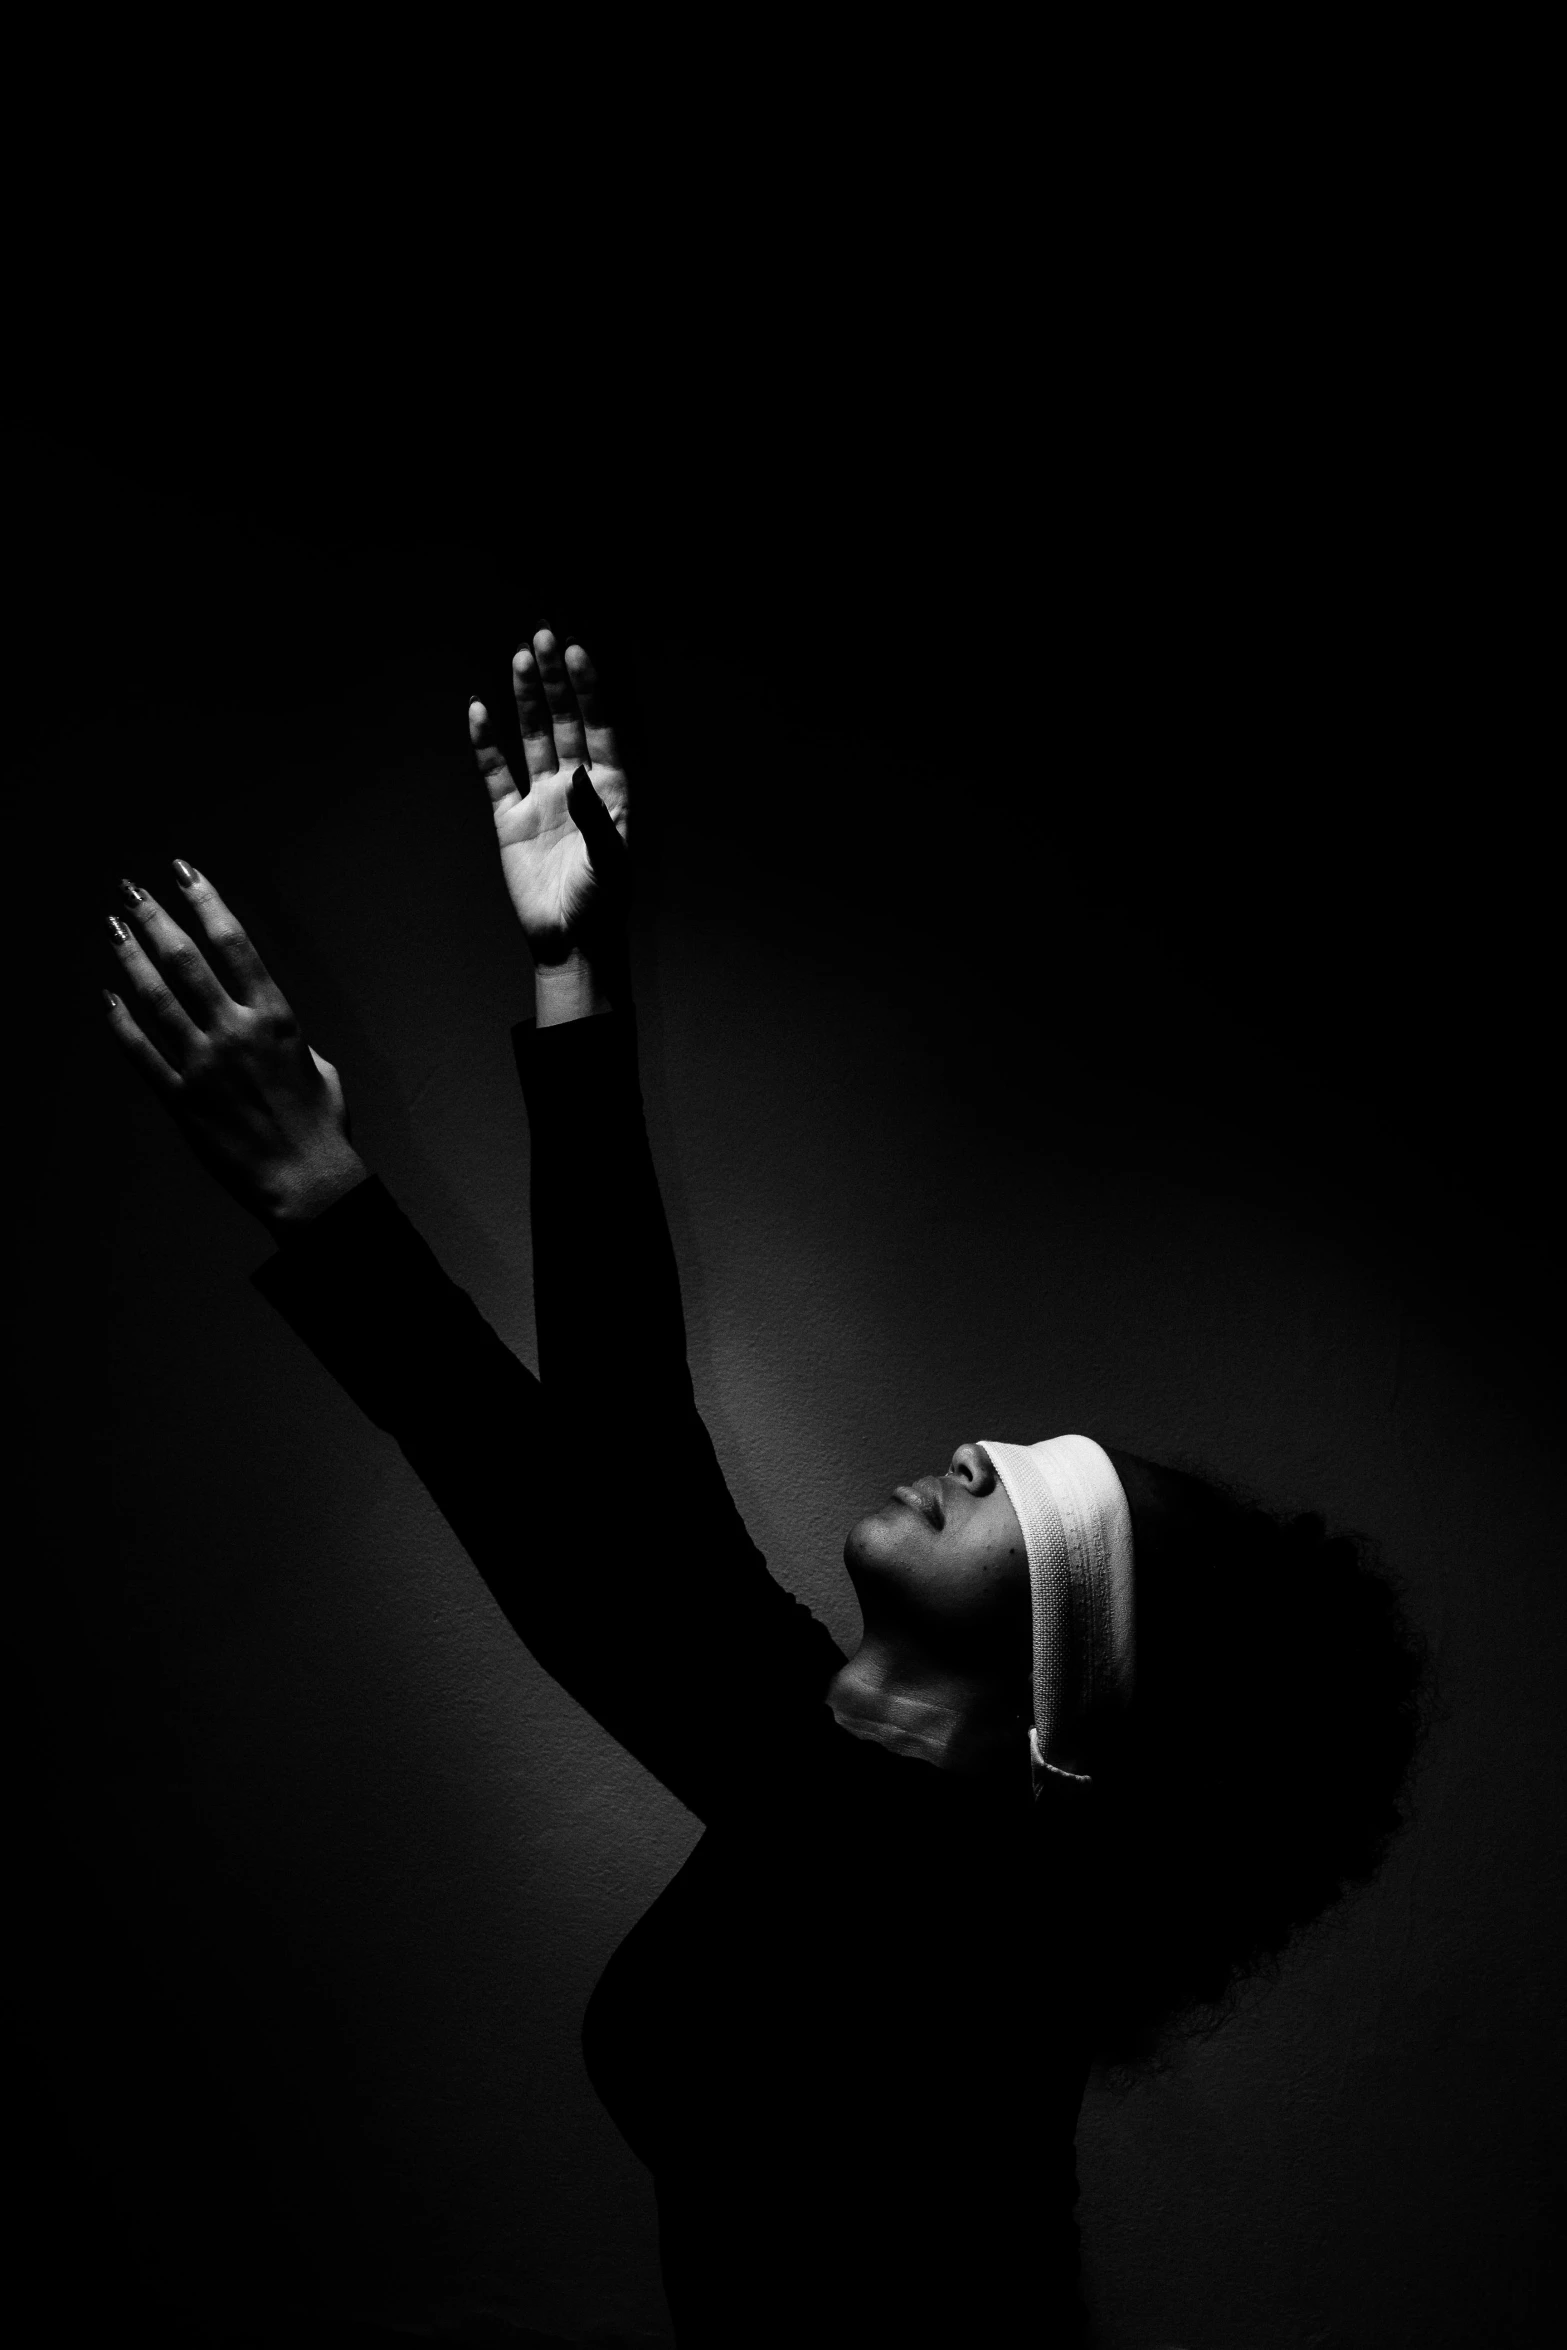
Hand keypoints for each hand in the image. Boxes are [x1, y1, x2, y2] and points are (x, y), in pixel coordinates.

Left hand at [104, 865, 366, 1230]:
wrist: (307, 1180)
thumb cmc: (323, 1126)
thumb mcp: (320, 1067)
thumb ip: (289, 1038)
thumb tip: (272, 1027)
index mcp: (276, 1018)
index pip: (233, 943)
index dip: (205, 901)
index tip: (184, 873)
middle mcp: (236, 1032)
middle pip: (185, 960)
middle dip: (154, 917)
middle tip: (131, 889)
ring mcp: (204, 1065)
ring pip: (157, 998)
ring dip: (130, 958)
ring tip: (113, 929)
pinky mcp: (182, 1100)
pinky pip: (142, 1053)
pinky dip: (121, 1023)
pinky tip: (108, 998)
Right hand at [468, 630, 628, 971]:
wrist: (569, 942)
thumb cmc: (602, 904)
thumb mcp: (609, 861)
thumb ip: (597, 817)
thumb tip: (579, 774)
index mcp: (610, 790)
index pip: (600, 727)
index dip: (589, 690)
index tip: (576, 652)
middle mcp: (577, 786)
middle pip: (565, 722)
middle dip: (555, 681)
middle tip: (542, 637)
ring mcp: (542, 799)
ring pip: (532, 737)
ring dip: (527, 699)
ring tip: (520, 657)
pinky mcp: (511, 819)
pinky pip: (497, 772)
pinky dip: (487, 742)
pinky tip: (479, 709)